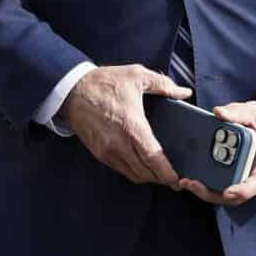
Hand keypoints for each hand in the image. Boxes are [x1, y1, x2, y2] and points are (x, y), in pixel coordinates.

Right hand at [64, 64, 189, 186]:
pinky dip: (133, 171)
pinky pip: (120, 170)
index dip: (167, 173)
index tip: (177, 179)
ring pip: (132, 175)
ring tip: (160, 173)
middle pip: (145, 173)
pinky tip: (141, 165)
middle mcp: (119, 144)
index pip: (153, 159)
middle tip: (173, 179)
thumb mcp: (137, 75)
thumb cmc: (104, 82)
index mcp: (132, 126)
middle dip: (161, 179)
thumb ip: (163, 85)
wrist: (72, 90)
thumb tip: (184, 93)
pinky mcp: (99, 153)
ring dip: (147, 177)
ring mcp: (107, 151)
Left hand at [183, 100, 255, 206]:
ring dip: (205, 191)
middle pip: (237, 194)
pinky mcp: (236, 179)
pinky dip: (206, 184)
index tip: (227, 191)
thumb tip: (219, 113)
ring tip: (185, 182)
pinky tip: (189, 177)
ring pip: (226, 195)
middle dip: (214, 192)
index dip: (243, 189)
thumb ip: (238, 113)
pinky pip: (221, 187)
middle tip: (192, 183)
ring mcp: (248, 181)